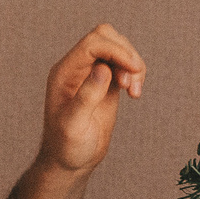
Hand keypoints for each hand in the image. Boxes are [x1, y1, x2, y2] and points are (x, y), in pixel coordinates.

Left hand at [40, 23, 146, 173]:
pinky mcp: (106, 83)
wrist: (70, 162)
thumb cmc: (67, 147)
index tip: (133, 69)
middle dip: (125, 53)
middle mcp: (77, 68)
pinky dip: (135, 73)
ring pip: (118, 48)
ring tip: (134, 92)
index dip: (115, 50)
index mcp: (64, 72)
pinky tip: (135, 93)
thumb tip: (103, 70)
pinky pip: (124, 64)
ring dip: (132, 64)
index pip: (92, 44)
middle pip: (105, 36)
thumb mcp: (74, 125)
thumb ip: (86, 97)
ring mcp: (92, 74)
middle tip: (133, 80)